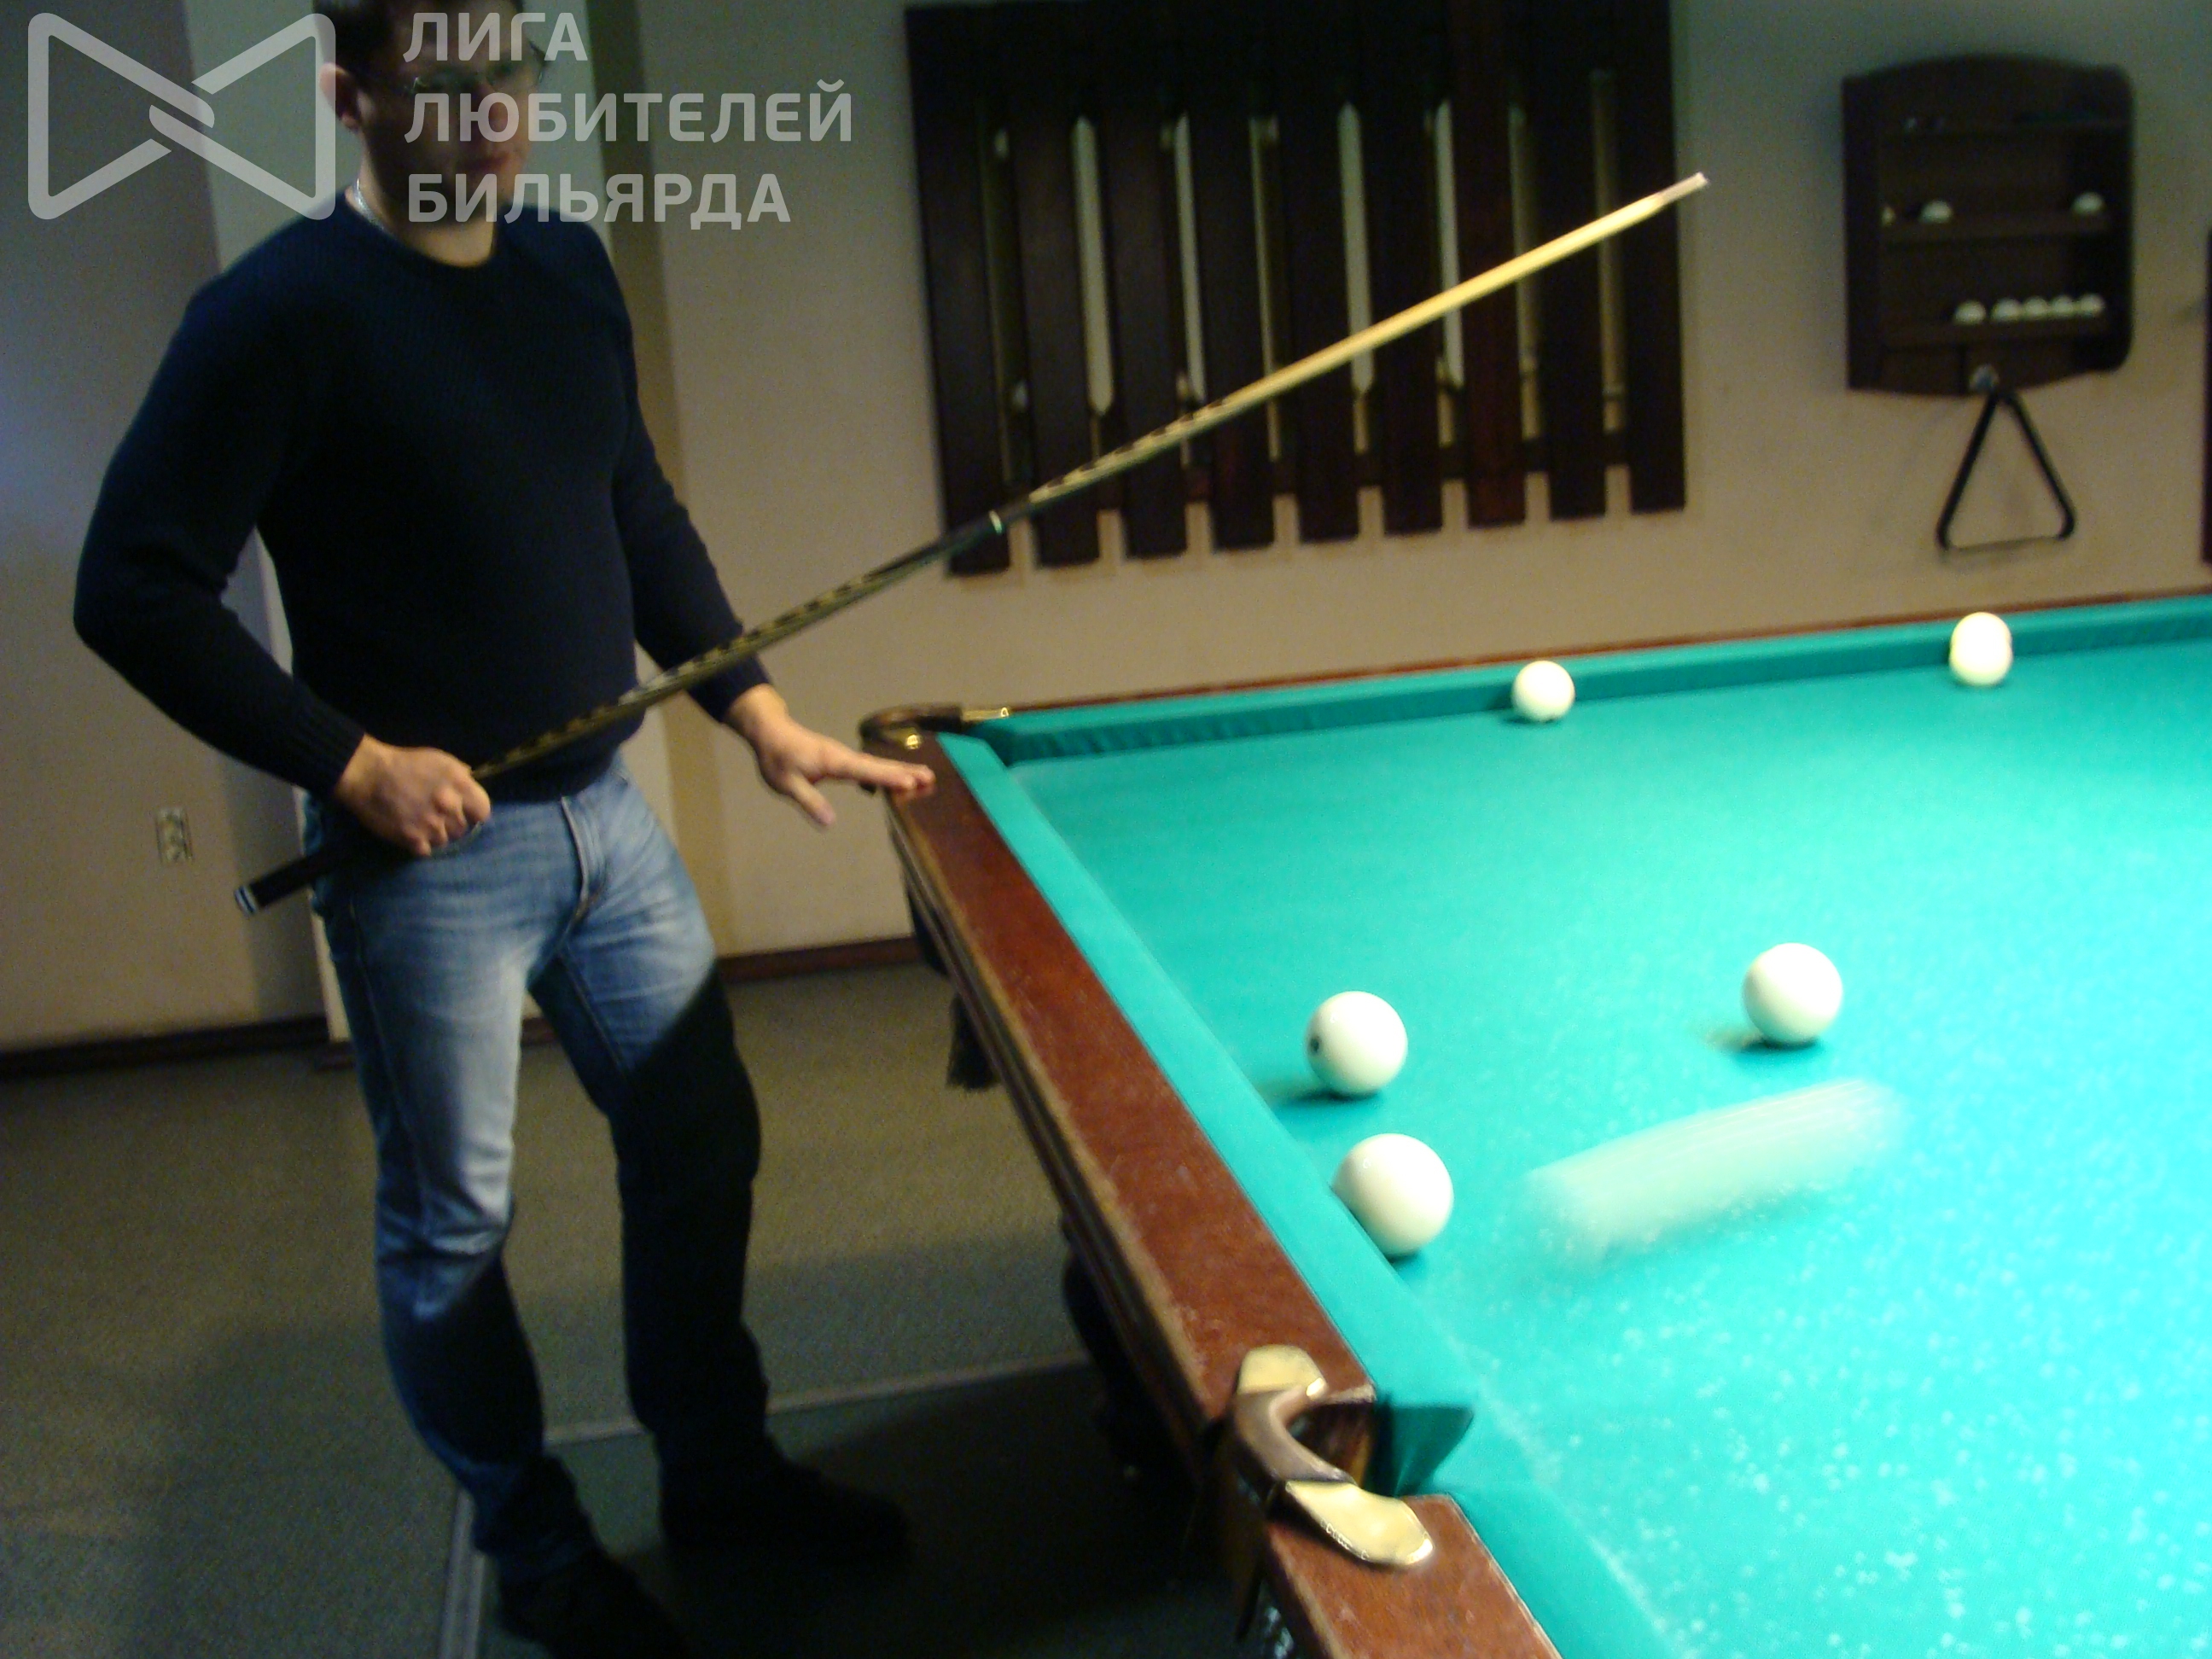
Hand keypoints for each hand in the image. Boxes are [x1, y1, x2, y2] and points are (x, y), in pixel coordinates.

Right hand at [332, 735, 490, 854]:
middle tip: (435, 816)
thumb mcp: (439, 760)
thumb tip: (472, 782)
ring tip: (420, 822)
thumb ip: (460, 774)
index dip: (474, 813)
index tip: (465, 813)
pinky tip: (411, 832)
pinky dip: (420, 844)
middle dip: (451, 824)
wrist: (368, 774)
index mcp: (459, 784)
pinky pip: (426, 850)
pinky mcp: (412, 838)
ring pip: (445, 841)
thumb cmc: (404, 764)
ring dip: (435, 835)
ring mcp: (431, 824)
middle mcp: (449, 805)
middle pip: (463, 829)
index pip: (483, 812)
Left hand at [727, 686, 934, 826]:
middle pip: (879, 765)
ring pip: (876, 764)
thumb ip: (809, 801)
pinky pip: (869, 766)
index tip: (911, 783)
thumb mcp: (787, 784)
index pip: (865, 771)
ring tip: (925, 778)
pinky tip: (897, 779)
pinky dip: (886, 771)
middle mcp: (843, 756)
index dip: (888, 778)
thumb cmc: (776, 758)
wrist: (769, 732)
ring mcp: (844, 756)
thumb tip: (831, 822)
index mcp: (833, 761)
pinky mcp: (841, 759)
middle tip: (931, 778)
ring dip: (901, 771)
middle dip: (905, 772)